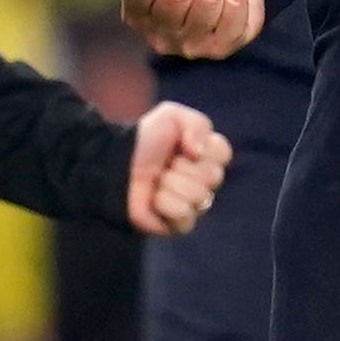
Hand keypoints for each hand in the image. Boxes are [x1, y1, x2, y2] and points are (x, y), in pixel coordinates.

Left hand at [128, 101, 233, 234]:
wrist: (116, 164)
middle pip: (213, 176)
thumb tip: (200, 153)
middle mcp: (205, 181)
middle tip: (165, 164)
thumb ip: (197, 124)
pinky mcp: (180, 224)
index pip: (223, 153)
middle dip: (182, 166)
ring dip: (170, 184)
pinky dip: (164, 203)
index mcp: (207, 155)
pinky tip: (154, 199)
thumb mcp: (171, 116)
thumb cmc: (145, 140)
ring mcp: (195, 204)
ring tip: (156, 180)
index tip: (183, 145)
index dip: (203, 148)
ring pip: (199, 195)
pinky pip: (185, 215)